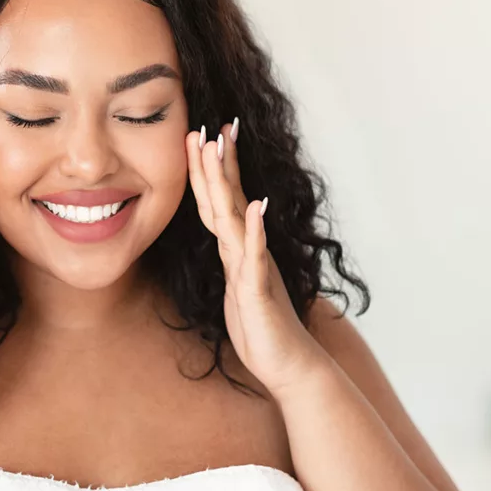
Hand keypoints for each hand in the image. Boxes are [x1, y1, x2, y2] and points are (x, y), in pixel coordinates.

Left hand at [185, 121, 328, 396]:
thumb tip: (227, 237)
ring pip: (236, 217)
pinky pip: (255, 256)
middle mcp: (246, 250)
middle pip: (227, 199)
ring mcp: (253, 266)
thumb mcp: (237, 288)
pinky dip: (254, 231)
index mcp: (238, 250)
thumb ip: (234, 259)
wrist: (288, 365)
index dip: (211, 171)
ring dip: (227, 182)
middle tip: (210, 125)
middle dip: (216, 163)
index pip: (221, 202)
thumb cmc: (262, 329)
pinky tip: (255, 207)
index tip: (203, 137)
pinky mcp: (258, 289)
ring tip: (220, 149)